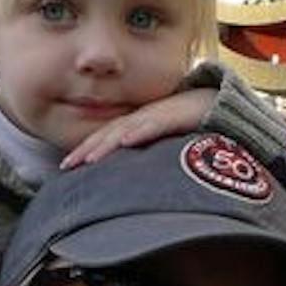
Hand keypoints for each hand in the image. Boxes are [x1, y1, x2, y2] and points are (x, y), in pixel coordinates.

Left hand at [58, 84, 219, 166]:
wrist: (220, 102)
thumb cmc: (190, 124)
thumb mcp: (163, 143)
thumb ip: (147, 157)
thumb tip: (129, 182)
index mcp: (136, 125)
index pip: (105, 138)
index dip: (85, 150)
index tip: (66, 167)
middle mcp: (142, 118)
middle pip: (109, 134)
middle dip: (86, 149)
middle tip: (67, 166)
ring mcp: (158, 115)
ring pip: (126, 129)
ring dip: (106, 143)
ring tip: (89, 159)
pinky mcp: (176, 114)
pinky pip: (155, 123)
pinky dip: (139, 131)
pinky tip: (126, 141)